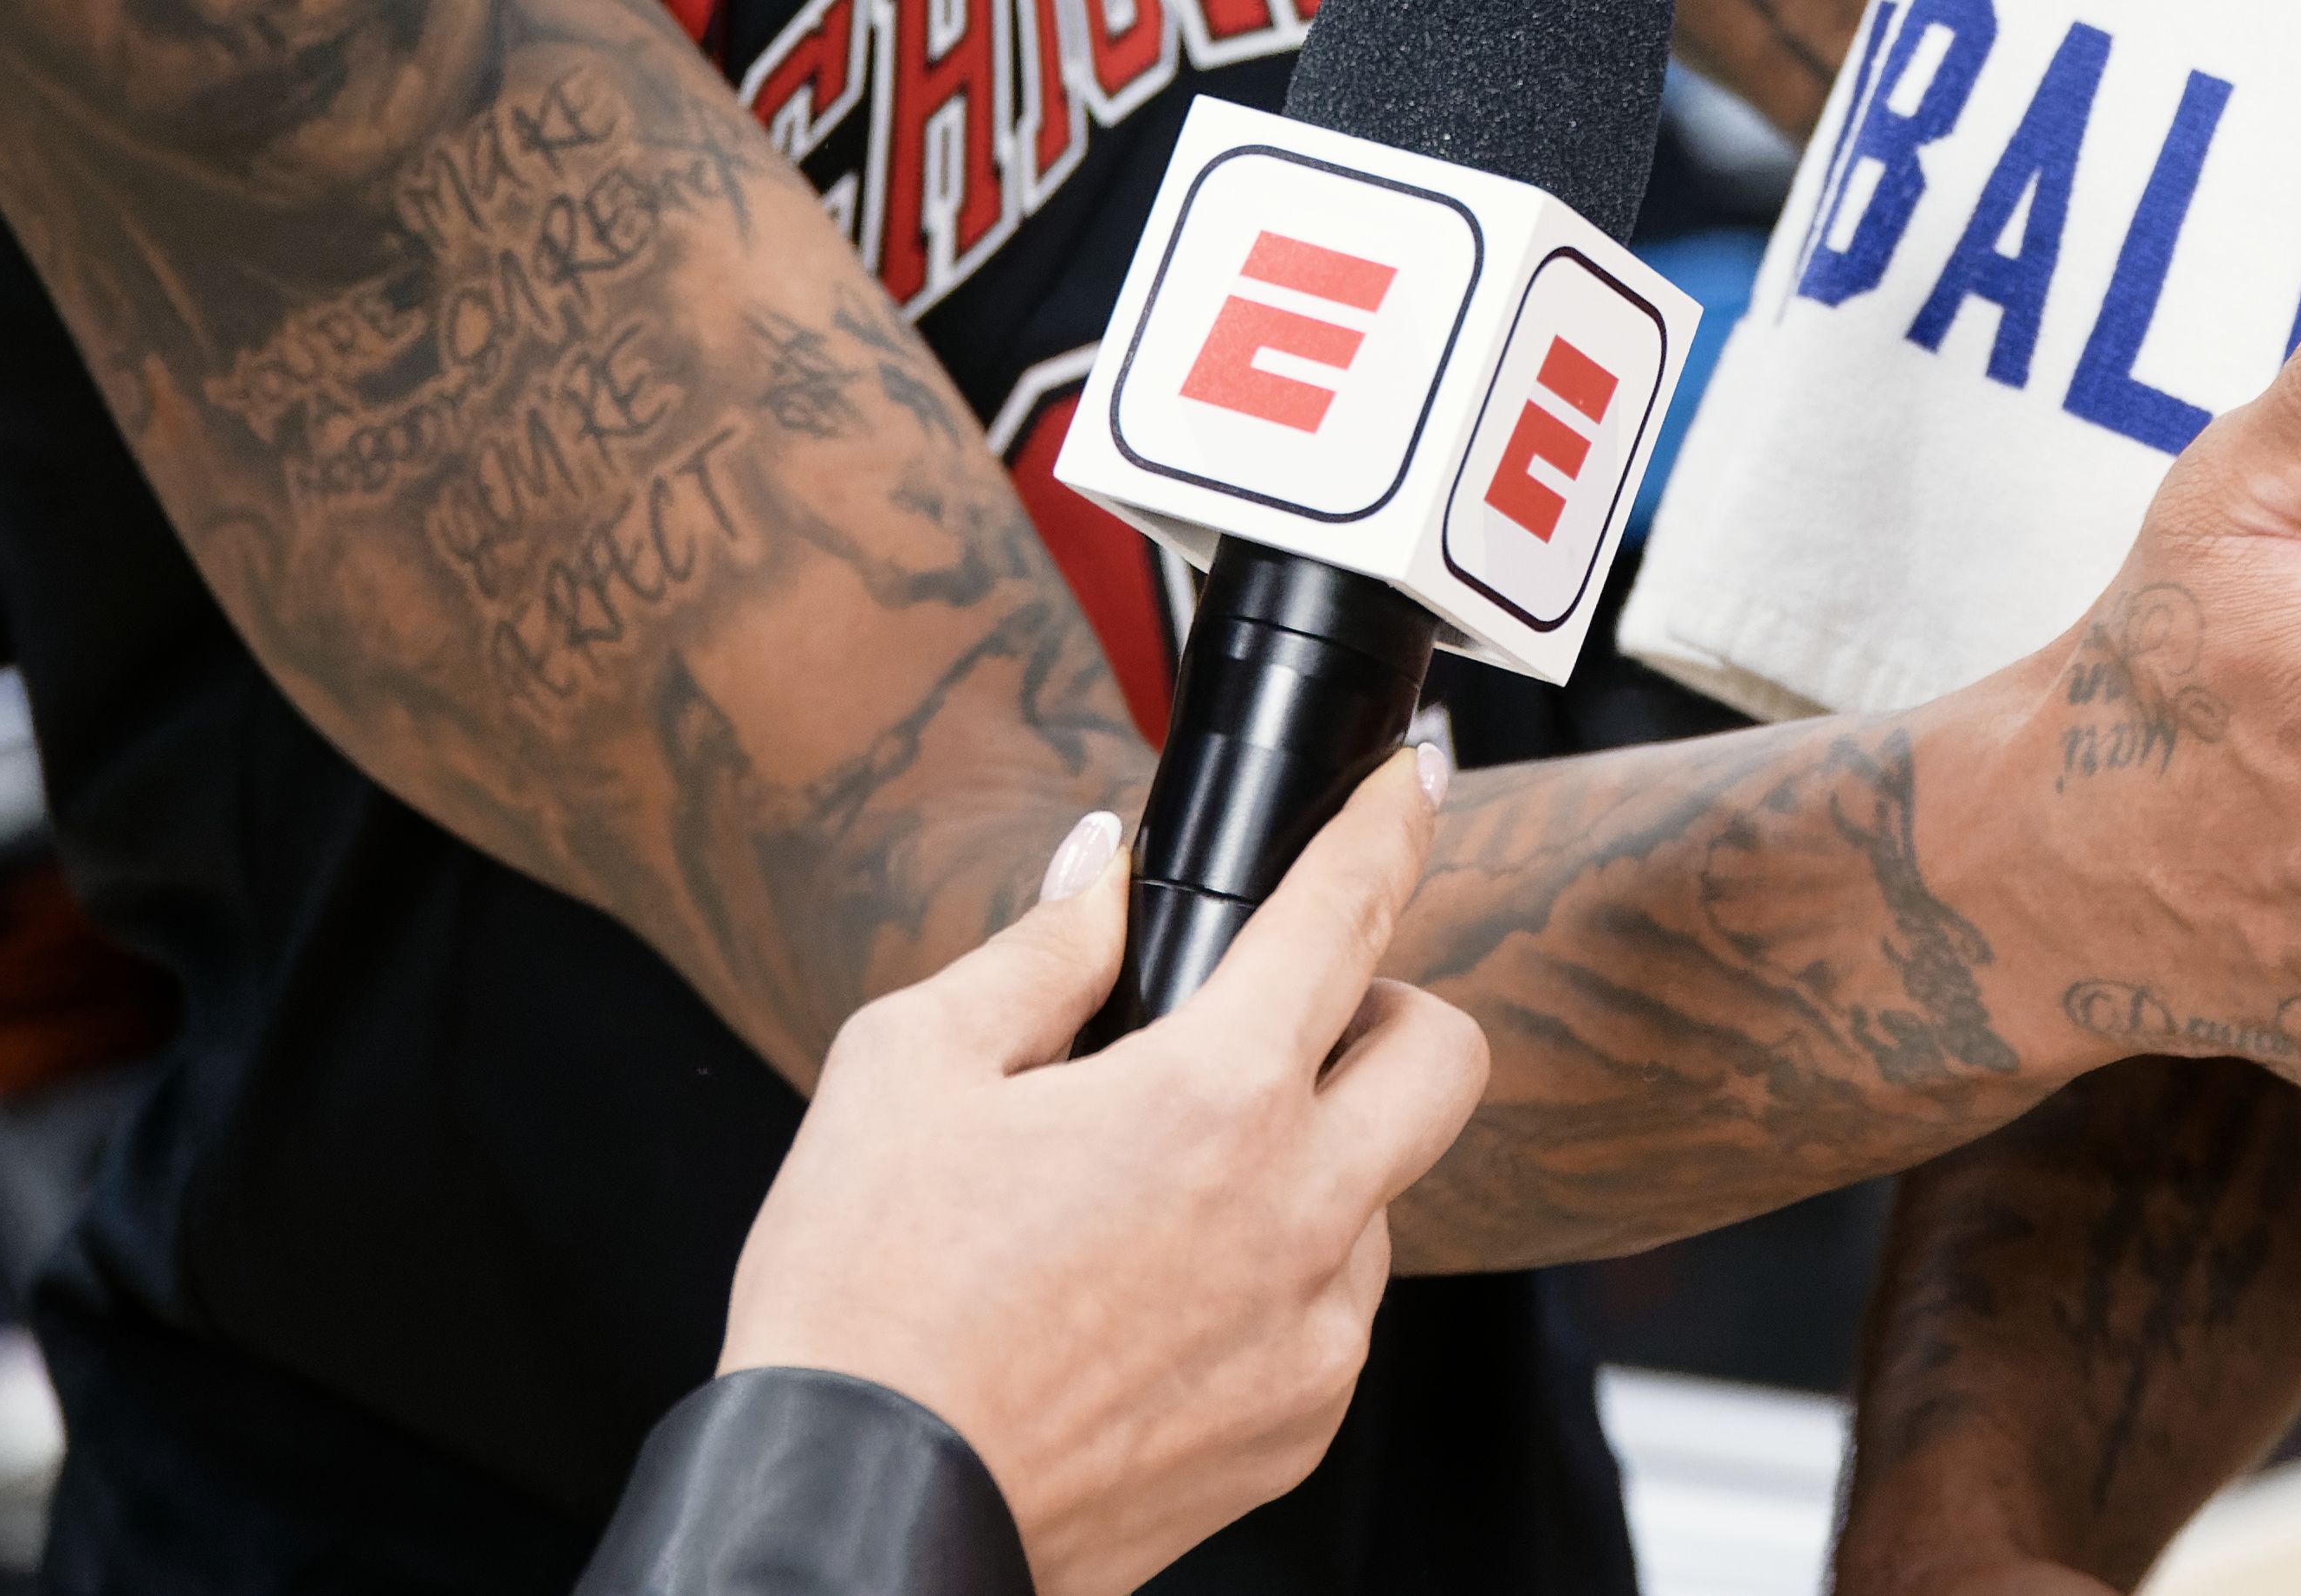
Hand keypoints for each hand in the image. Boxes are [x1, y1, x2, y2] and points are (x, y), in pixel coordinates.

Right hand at [721, 761, 1490, 1595]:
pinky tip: (1159, 1285)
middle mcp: (1296, 1215)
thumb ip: (1038, 951)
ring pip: (1382, 1193)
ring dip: (1316, 1157)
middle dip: (1389, 1007)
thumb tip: (1102, 872)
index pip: (1348, 914)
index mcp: (1212, 1099)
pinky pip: (1333, 1310)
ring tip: (1168, 1184)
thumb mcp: (908, 1067)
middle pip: (1444, 1058)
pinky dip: (1280, 1272)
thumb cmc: (863, 1298)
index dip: (1391, 824)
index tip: (1415, 782)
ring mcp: (1311, 1335)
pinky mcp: (1297, 1429)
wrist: (857, 1518)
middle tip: (1288, 1017)